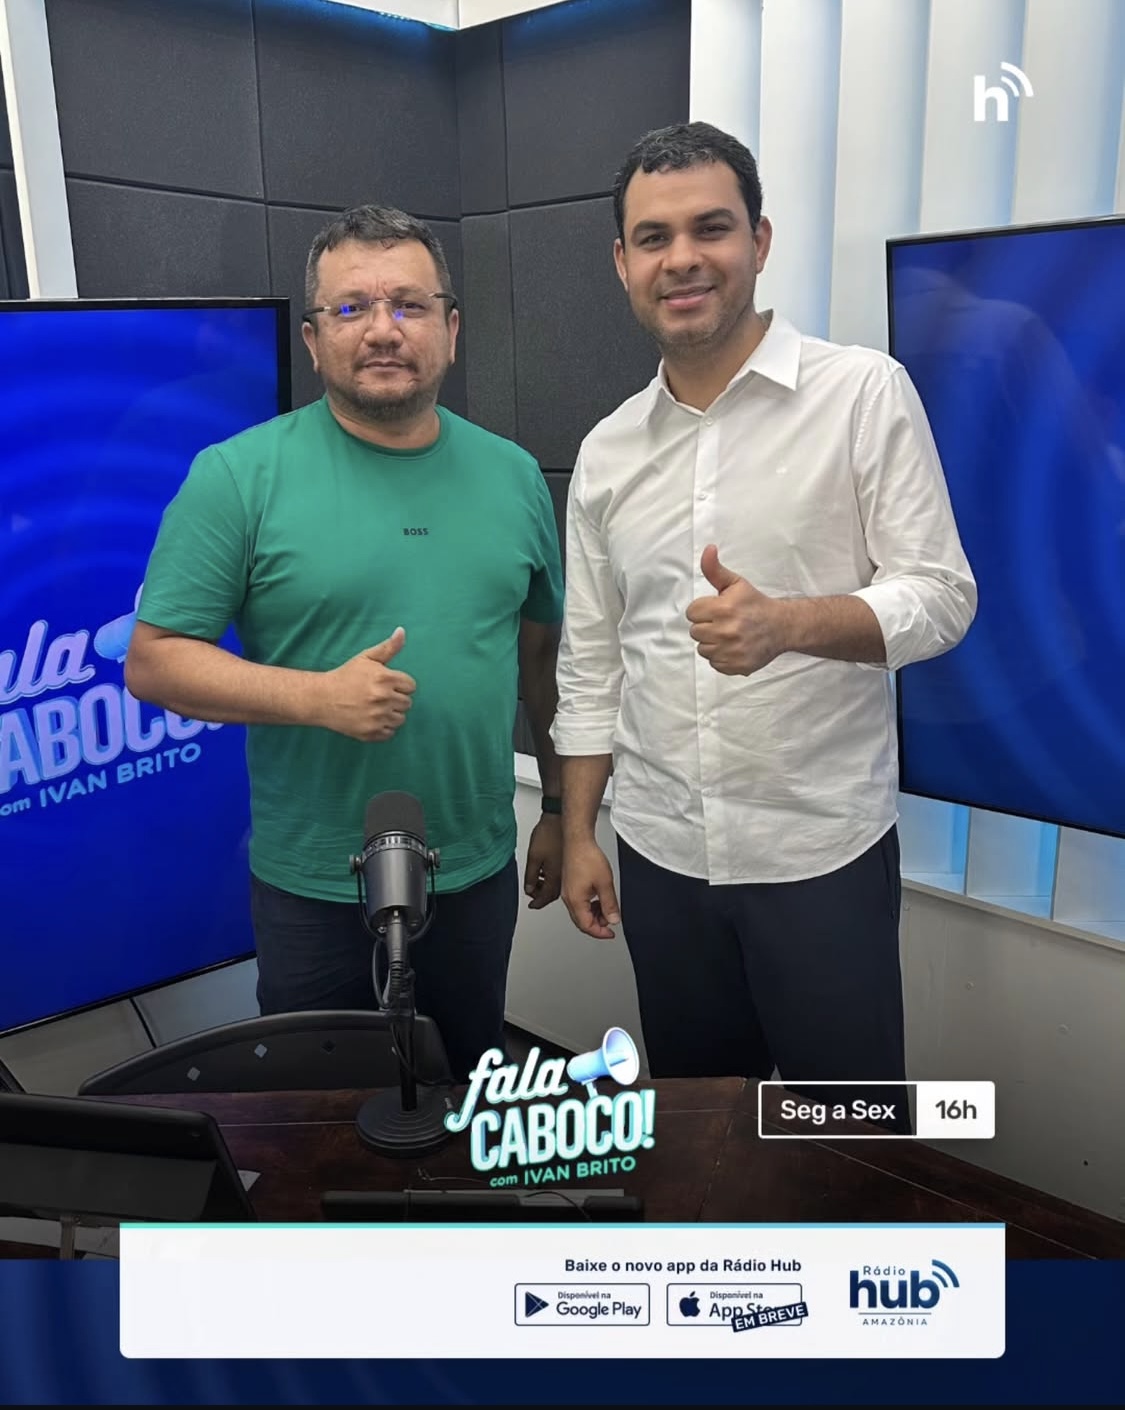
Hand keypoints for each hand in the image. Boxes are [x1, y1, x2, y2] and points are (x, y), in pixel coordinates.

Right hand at [317, 627, 415, 740]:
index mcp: (385, 678)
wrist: (322, 698)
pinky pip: (390, 733)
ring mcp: (377, 717)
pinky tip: (371, 719)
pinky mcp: (371, 733)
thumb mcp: (366, 658)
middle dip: (395, 699)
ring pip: (400, 719)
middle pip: (407, 703)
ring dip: (391, 714)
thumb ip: (388, 647)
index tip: (386, 684)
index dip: (399, 684)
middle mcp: (384, 698)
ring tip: (375, 707)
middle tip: (378, 696)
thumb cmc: (346, 676)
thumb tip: (402, 631)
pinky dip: (383, 728)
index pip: (411, 686)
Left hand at [523, 814, 562, 908]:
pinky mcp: (568, 861)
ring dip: (547, 887)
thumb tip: (529, 889)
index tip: (532, 905)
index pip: (546, 898)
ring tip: (538, 882)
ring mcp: (567, 868)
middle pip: (553, 894)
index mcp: (555, 877)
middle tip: (533, 894)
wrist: (559, 819)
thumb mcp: (533, 858)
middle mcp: (564, 875)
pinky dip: (552, 879)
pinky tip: (546, 872)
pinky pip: (561, 877)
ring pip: (558, 886)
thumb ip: (530, 876)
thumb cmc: (548, 834)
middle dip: (542, 896)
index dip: (537, 903)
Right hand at [561, 837, 620, 939]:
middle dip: (597, 925)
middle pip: (581, 922)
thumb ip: (610, 904)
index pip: (587, 926)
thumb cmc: (587, 857)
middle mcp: (568, 898)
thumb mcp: (605, 883)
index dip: (600, 933)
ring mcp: (567, 892)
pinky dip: (589, 906)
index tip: (611, 933)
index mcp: (575, 901)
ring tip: (607, 909)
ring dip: (594, 915)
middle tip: (611, 921)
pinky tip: (598, 899)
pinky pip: (578, 903)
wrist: (577, 841)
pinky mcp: (569, 885)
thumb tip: (614, 919)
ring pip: (580, 913)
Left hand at [685, 544, 787, 674]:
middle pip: (695, 632)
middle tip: (724, 622)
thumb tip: (708, 549)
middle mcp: (726, 631)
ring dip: (712, 643)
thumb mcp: (736, 583)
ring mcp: (731, 650)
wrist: (781, 627)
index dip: (702, 610)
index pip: (692, 613)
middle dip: (706, 626)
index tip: (716, 609)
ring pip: (703, 649)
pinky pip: (714, 663)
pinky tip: (733, 647)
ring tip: (728, 634)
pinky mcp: (735, 666)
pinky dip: (721, 656)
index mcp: (723, 608)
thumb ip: (715, 569)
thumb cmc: (755, 604)